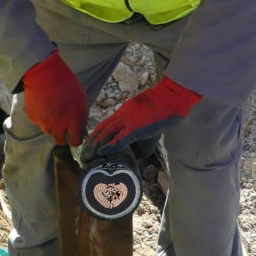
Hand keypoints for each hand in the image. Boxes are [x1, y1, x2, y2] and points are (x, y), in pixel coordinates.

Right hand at [22, 50, 86, 146]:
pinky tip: (44, 105)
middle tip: (63, 126)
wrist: (43, 75)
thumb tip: (82, 127)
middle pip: (60, 141)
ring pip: (49, 131)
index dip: (75, 139)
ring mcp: (43, 122)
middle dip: (63, 136)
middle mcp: (57, 125)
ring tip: (52, 111)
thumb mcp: (81, 99)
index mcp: (72, 121)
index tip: (74, 135)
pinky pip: (39, 122)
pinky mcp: (33, 118)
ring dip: (51, 126)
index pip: (75, 142)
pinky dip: (41, 117)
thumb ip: (81, 116)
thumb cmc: (66, 84)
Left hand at [83, 76, 200, 159]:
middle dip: (91, 143)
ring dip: (95, 146)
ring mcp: (128, 120)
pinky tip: (102, 153)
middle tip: (83, 156)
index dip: (95, 136)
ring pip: (106, 134)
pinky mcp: (136, 128)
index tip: (88, 146)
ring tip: (87, 157)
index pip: (104, 124)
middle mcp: (122, 115)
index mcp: (123, 112)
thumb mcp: (145, 115)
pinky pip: (120, 139)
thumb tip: (139, 147)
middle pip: (101, 129)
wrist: (171, 98)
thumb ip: (139, 128)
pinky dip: (110, 146)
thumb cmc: (163, 106)